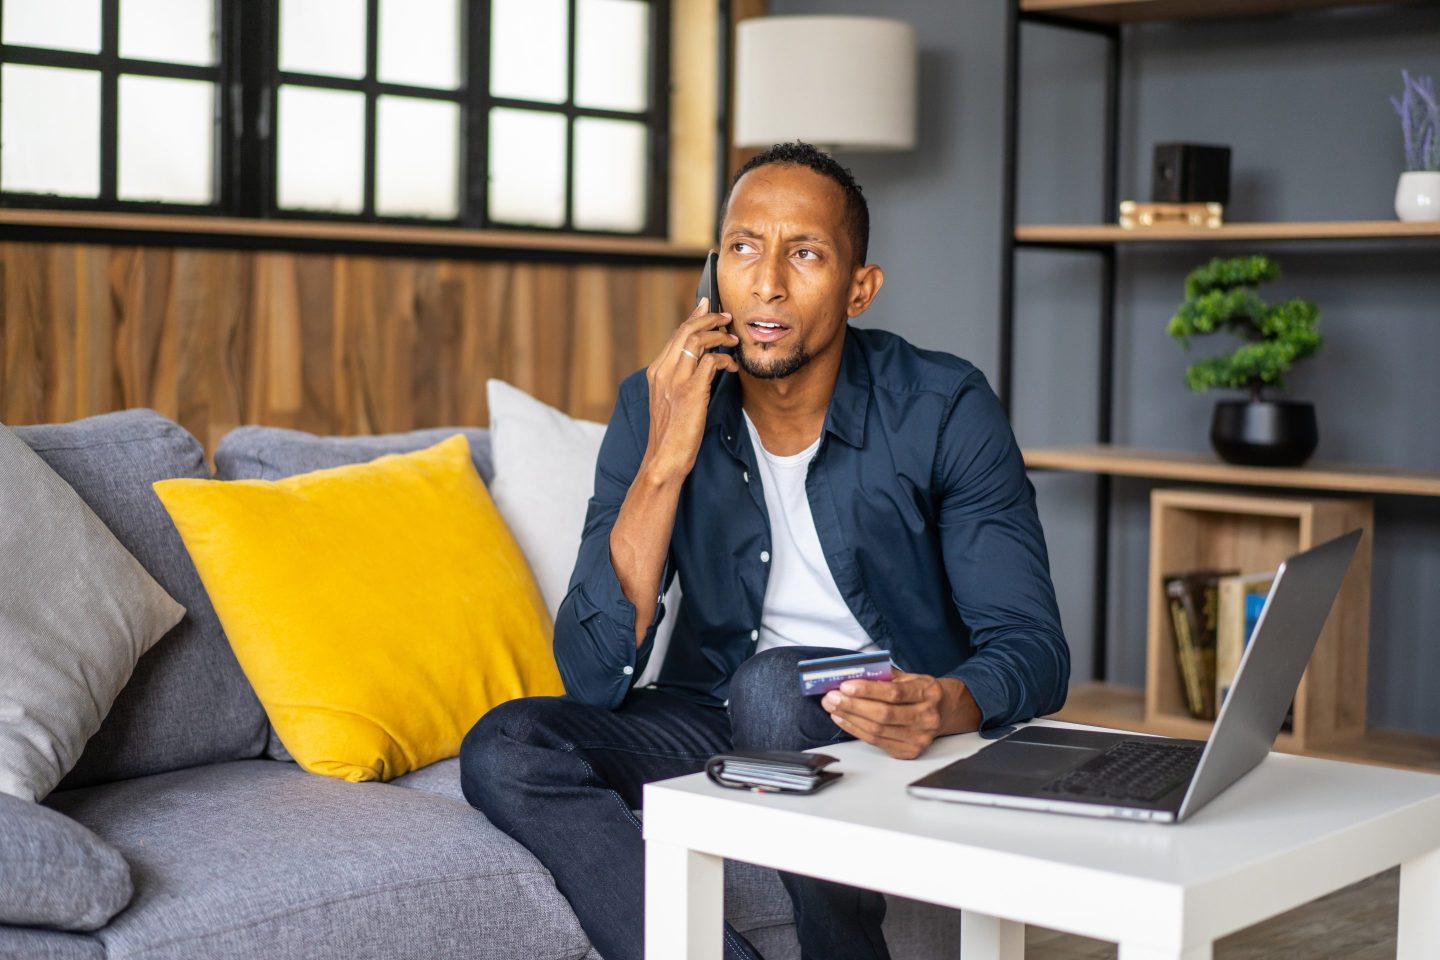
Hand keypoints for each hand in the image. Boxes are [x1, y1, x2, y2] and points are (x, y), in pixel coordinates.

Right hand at [639, 297, 739, 483]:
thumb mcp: (671, 401)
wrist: (665, 458)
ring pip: (697, 339)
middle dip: (710, 319)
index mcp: (656, 372)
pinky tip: (732, 365)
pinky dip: (724, 358)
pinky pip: (710, 361)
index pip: (676, 335)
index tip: (708, 308)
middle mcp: (662, 371)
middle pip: (686, 330)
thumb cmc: (671, 434)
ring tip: (733, 340)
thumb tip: (702, 363)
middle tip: (727, 318)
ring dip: (719, 335)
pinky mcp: (690, 391)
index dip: (695, 318)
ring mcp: (675, 380)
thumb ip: (680, 380)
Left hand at [820, 671, 981, 759]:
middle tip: (831, 697)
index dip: (867, 690)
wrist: (943, 711)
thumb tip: (852, 676)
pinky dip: (855, 730)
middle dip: (852, 706)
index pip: (894, 693)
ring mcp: (919, 738)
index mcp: (928, 693)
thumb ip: (885, 676)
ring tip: (833, 707)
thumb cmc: (921, 692)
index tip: (845, 686)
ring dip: (849, 718)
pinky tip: (843, 719)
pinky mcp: (909, 751)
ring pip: (877, 731)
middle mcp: (927, 718)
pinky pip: (876, 742)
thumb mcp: (909, 677)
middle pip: (883, 715)